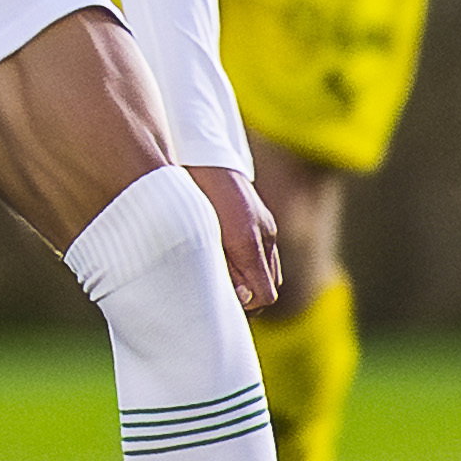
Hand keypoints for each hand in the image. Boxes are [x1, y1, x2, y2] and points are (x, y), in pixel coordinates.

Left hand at [185, 164, 280, 311]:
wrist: (200, 155)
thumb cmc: (192, 195)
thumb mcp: (200, 234)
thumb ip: (223, 267)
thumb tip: (241, 298)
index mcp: (247, 240)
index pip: (263, 295)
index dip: (244, 305)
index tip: (222, 303)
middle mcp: (264, 234)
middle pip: (268, 287)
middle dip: (247, 296)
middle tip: (219, 296)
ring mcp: (266, 226)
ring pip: (269, 273)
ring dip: (250, 281)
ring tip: (222, 280)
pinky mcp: (263, 220)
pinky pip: (267, 255)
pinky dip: (253, 265)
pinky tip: (229, 262)